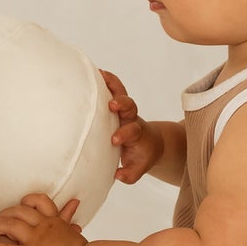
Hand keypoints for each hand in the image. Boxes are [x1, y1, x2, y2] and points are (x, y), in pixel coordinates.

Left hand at [0, 193, 84, 245]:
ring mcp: (35, 241)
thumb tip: (73, 208)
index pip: (39, 201)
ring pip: (10, 225)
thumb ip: (68, 221)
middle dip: (5, 213)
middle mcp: (42, 227)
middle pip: (18, 210)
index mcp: (53, 222)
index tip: (21, 204)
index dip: (27, 200)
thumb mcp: (73, 234)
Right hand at [102, 70, 163, 184]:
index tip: (115, 139)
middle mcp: (131, 118)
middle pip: (130, 107)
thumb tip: (118, 175)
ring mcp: (125, 109)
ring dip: (112, 84)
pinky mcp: (118, 103)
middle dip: (122, 104)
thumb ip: (131, 174)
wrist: (152, 142)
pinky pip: (114, 87)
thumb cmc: (142, 155)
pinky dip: (106, 78)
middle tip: (112, 104)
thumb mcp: (139, 167)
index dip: (124, 134)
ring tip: (98, 74)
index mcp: (136, 134)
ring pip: (122, 92)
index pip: (132, 132)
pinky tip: (94, 70)